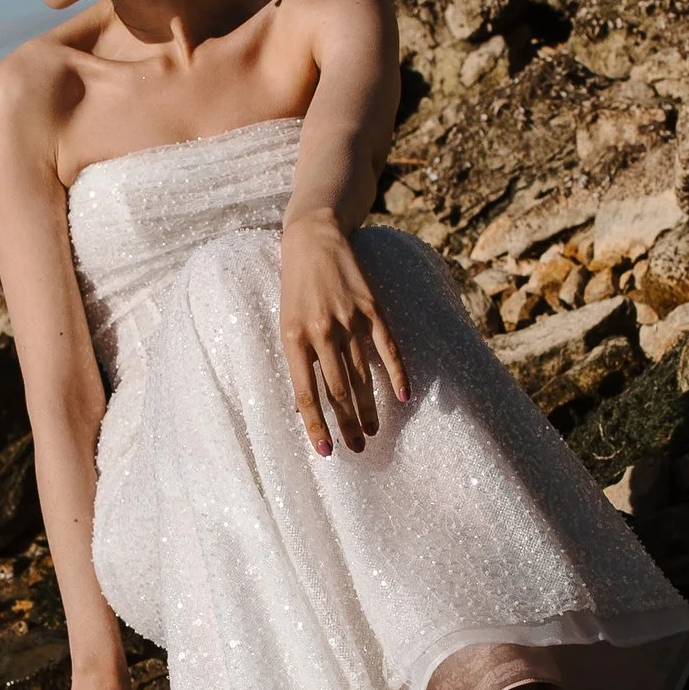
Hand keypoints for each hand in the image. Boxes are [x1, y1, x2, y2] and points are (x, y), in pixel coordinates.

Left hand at [280, 213, 409, 456]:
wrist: (313, 238)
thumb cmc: (295, 286)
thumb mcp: (285, 323)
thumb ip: (297, 361)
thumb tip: (302, 407)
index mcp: (294, 339)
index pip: (306, 394)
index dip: (316, 426)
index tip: (326, 451)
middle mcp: (322, 331)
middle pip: (338, 390)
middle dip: (347, 424)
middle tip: (356, 448)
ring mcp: (349, 319)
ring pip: (362, 375)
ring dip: (369, 408)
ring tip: (373, 432)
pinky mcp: (371, 307)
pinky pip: (388, 348)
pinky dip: (397, 374)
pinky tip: (402, 396)